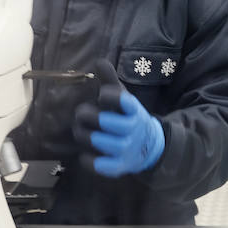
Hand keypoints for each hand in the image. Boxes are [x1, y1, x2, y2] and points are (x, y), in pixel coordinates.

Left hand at [73, 60, 164, 176]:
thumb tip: (98, 61)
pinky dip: (89, 160)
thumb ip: (110, 81)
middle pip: (105, 122)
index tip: (101, 94)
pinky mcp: (119, 166)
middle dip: (87, 115)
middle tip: (81, 113)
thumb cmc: (128, 118)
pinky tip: (85, 153)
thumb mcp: (123, 99)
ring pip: (99, 142)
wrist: (148, 146)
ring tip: (79, 130)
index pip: (123, 101)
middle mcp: (132, 130)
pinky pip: (100, 165)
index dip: (109, 95)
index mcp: (134, 110)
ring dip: (83, 134)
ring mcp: (125, 149)